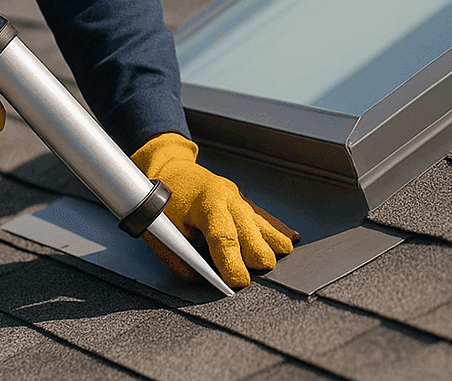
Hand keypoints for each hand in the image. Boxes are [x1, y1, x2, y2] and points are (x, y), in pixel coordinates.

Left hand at [131, 132, 297, 287]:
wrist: (171, 170)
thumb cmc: (166, 201)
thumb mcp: (162, 231)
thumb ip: (180, 258)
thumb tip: (200, 279)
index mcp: (205, 204)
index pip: (223, 236)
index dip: (232, 261)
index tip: (238, 281)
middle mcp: (226, 197)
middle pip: (249, 230)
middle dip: (256, 255)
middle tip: (255, 275)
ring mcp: (238, 198)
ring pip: (261, 223)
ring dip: (270, 243)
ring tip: (280, 258)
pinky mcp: (244, 201)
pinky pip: (264, 217)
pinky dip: (276, 230)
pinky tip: (289, 239)